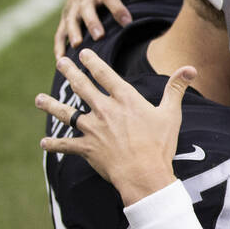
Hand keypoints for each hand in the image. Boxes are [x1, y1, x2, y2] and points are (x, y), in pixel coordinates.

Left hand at [36, 48, 193, 203]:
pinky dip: (55, 145)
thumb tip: (190, 68)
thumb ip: (176, 88)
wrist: (144, 174)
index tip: (83, 54)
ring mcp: (93, 129)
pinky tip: (43, 142)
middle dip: (69, 73)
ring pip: (67, 113)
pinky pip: (66, 145)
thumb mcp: (171, 114)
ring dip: (51, 105)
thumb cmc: (159, 145)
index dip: (93, 62)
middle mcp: (104, 110)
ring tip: (39, 99)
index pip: (105, 74)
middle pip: (82, 87)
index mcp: (124, 99)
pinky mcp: (87, 148)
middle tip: (59, 62)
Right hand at [54, 0, 155, 59]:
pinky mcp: (65, 19)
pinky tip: (61, 60)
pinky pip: (60, 33)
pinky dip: (58, 46)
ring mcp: (74, 9)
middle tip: (99, 36)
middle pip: (87, 10)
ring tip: (77, 47)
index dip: (118, 9)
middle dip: (92, 22)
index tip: (127, 22)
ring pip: (71, 21)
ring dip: (73, 33)